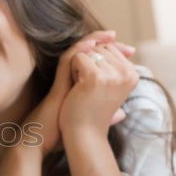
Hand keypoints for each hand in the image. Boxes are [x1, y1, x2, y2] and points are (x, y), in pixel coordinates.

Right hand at [21, 31, 133, 155]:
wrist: (43, 140)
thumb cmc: (61, 133)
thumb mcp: (88, 121)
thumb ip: (104, 115)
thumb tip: (123, 113)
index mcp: (81, 85)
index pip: (98, 62)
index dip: (114, 54)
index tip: (131, 52)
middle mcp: (72, 79)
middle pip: (89, 52)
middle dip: (107, 44)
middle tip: (121, 40)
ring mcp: (64, 80)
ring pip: (77, 52)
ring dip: (93, 40)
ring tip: (110, 35)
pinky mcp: (58, 82)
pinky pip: (67, 61)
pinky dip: (78, 50)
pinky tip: (91, 43)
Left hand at [58, 42, 139, 137]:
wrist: (83, 135)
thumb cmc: (92, 111)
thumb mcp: (107, 84)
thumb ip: (111, 61)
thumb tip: (113, 35)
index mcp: (133, 74)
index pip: (109, 48)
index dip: (94, 62)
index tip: (94, 86)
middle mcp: (127, 73)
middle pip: (98, 47)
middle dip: (86, 63)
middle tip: (87, 90)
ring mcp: (112, 74)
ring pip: (88, 52)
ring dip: (78, 68)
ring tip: (83, 91)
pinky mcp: (95, 77)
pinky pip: (78, 58)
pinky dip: (72, 72)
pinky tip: (76, 89)